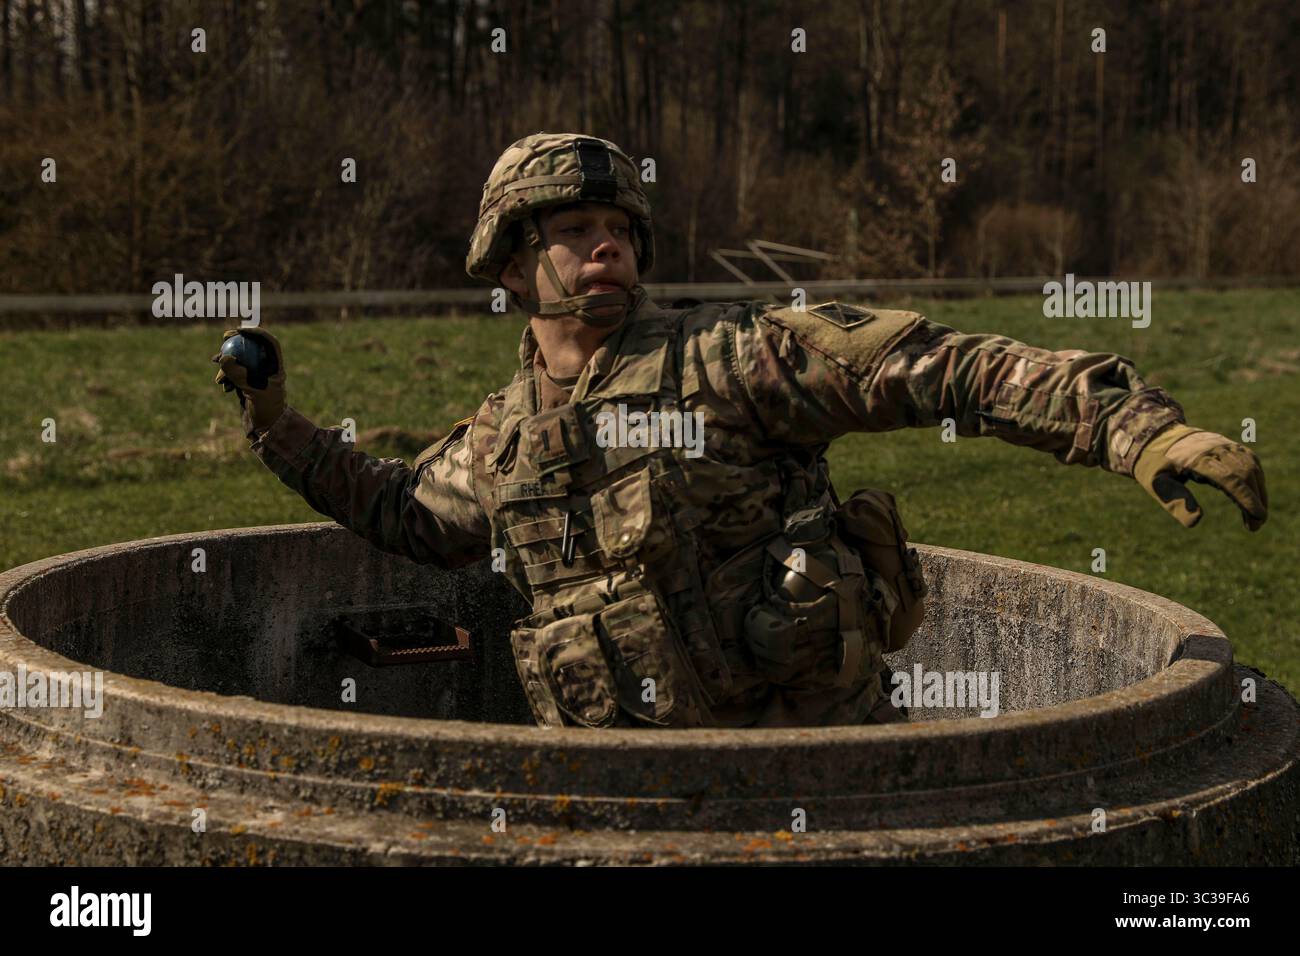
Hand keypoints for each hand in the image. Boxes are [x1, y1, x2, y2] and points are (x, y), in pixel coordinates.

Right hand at [211, 328, 286, 435]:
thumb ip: (238, 373)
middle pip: (252, 348)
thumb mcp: (252, 390)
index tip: (240, 330)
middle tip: (224, 338)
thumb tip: (224, 357)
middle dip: (237, 342)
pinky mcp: (247, 384)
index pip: (269, 343)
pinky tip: (222, 386)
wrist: (266, 427)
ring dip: (227, 364)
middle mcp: (267, 369)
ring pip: (240, 361)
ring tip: (219, 374)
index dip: (256, 332)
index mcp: (276, 366)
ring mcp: (256, 376)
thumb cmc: (266, 408)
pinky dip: (226, 377)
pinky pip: (234, 374)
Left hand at [1134, 424, 1266, 529]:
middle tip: (1255, 526)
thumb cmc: (1153, 463)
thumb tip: (1196, 522)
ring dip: (1259, 491)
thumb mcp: (1156, 484)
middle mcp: (1214, 449)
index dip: (1245, 497)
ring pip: (1251, 466)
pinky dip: (1255, 479)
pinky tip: (1254, 497)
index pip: (1228, 478)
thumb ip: (1175, 501)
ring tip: (1256, 517)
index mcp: (1196, 459)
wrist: (1153, 436)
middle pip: (1245, 473)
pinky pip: (1249, 460)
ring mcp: (1223, 445)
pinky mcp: (1227, 445)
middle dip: (1255, 500)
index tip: (1257, 515)